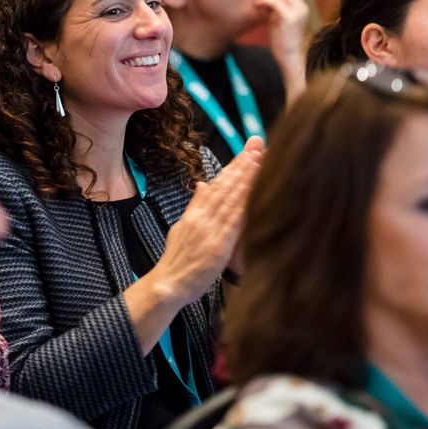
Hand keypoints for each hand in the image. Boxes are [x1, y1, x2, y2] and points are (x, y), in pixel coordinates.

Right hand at [150, 137, 263, 305]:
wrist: (168, 284)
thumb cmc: (176, 260)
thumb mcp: (181, 228)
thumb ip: (195, 207)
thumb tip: (202, 185)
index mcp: (194, 212)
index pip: (217, 184)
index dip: (233, 166)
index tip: (247, 150)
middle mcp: (202, 216)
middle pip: (226, 185)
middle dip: (243, 163)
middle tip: (257, 144)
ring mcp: (210, 229)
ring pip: (231, 198)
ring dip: (246, 177)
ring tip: (258, 158)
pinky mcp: (218, 245)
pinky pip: (234, 220)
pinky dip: (244, 203)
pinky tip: (254, 191)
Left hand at [252, 0, 307, 98]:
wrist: (289, 57)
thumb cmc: (282, 40)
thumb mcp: (279, 19)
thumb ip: (276, 7)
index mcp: (300, 5)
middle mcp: (301, 6)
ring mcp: (297, 12)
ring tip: (256, 0)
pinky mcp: (290, 19)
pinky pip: (275, 2)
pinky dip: (264, 0)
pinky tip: (257, 6)